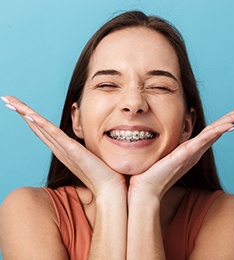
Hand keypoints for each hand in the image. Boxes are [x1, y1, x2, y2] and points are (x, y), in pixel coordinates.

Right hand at [2, 96, 125, 197]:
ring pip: (41, 128)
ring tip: (10, 101)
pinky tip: (30, 116)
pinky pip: (55, 135)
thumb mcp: (88, 155)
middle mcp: (59, 149)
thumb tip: (85, 143)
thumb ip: (82, 148)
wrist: (109, 188)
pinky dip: (41, 125)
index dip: (30, 117)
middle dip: (21, 112)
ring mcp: (64, 150)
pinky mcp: (73, 151)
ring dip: (25, 114)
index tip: (18, 105)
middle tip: (6, 99)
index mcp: (63, 149)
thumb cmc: (101, 173)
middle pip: (37, 127)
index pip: (43, 130)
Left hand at [129, 102, 233, 200]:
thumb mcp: (169, 151)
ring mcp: (193, 152)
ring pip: (216, 132)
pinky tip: (230, 126)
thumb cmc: (157, 170)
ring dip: (233, 120)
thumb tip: (178, 131)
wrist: (147, 187)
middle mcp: (197, 149)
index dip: (231, 117)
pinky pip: (203, 141)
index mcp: (194, 147)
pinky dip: (217, 133)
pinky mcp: (184, 155)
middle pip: (221, 128)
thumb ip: (178, 142)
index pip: (215, 128)